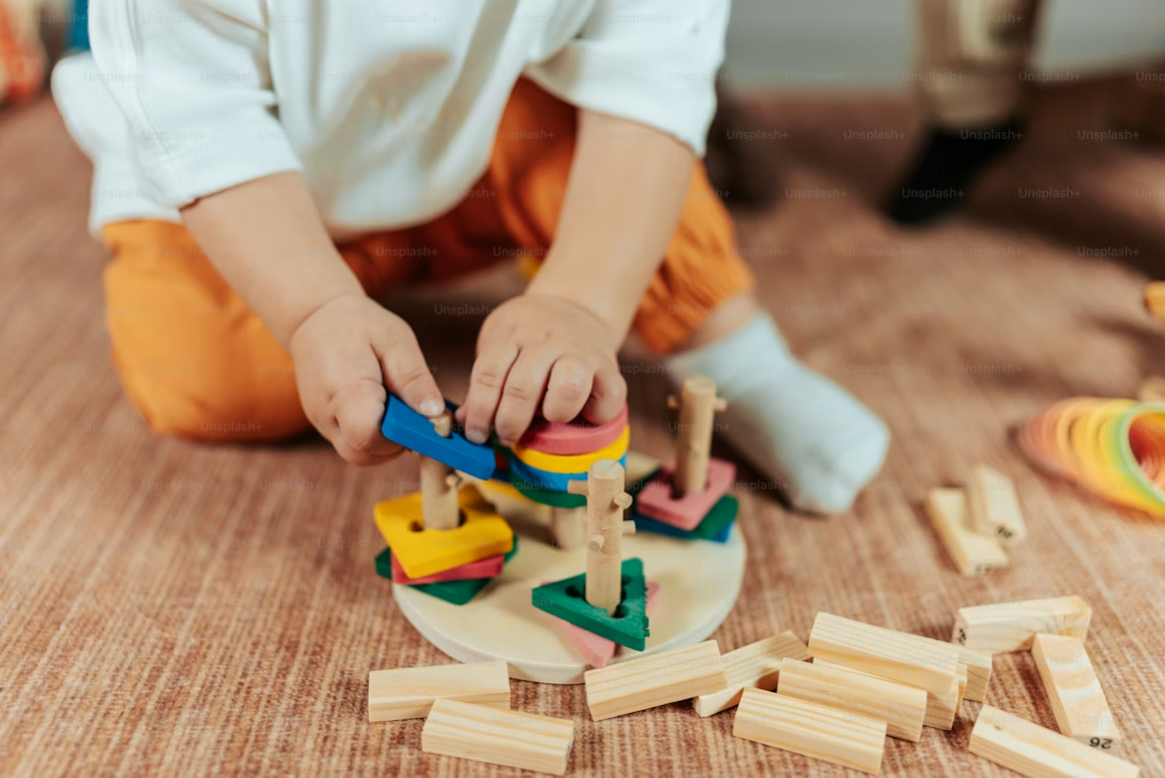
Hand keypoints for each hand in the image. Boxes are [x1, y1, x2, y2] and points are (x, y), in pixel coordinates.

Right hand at [289, 294, 443, 464]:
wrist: (315, 320)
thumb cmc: (357, 325)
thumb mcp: (395, 340)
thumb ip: (414, 379)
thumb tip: (435, 415)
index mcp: (346, 389)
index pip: (368, 437)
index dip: (401, 434)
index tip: (419, 415)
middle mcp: (328, 414)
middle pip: (365, 454)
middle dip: (398, 441)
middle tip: (411, 409)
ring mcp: (324, 425)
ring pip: (361, 454)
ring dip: (389, 441)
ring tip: (397, 404)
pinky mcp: (328, 428)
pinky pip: (355, 445)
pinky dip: (377, 436)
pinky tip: (386, 408)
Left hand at [457, 293, 625, 446]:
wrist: (574, 304)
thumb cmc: (527, 337)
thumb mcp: (499, 344)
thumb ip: (485, 383)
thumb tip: (463, 421)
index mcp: (513, 333)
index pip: (490, 373)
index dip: (480, 410)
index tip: (476, 434)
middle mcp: (547, 339)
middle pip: (523, 385)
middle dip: (510, 421)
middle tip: (506, 436)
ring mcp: (580, 351)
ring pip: (570, 385)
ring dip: (555, 413)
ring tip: (548, 419)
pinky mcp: (609, 365)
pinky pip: (609, 395)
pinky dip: (597, 413)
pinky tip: (582, 416)